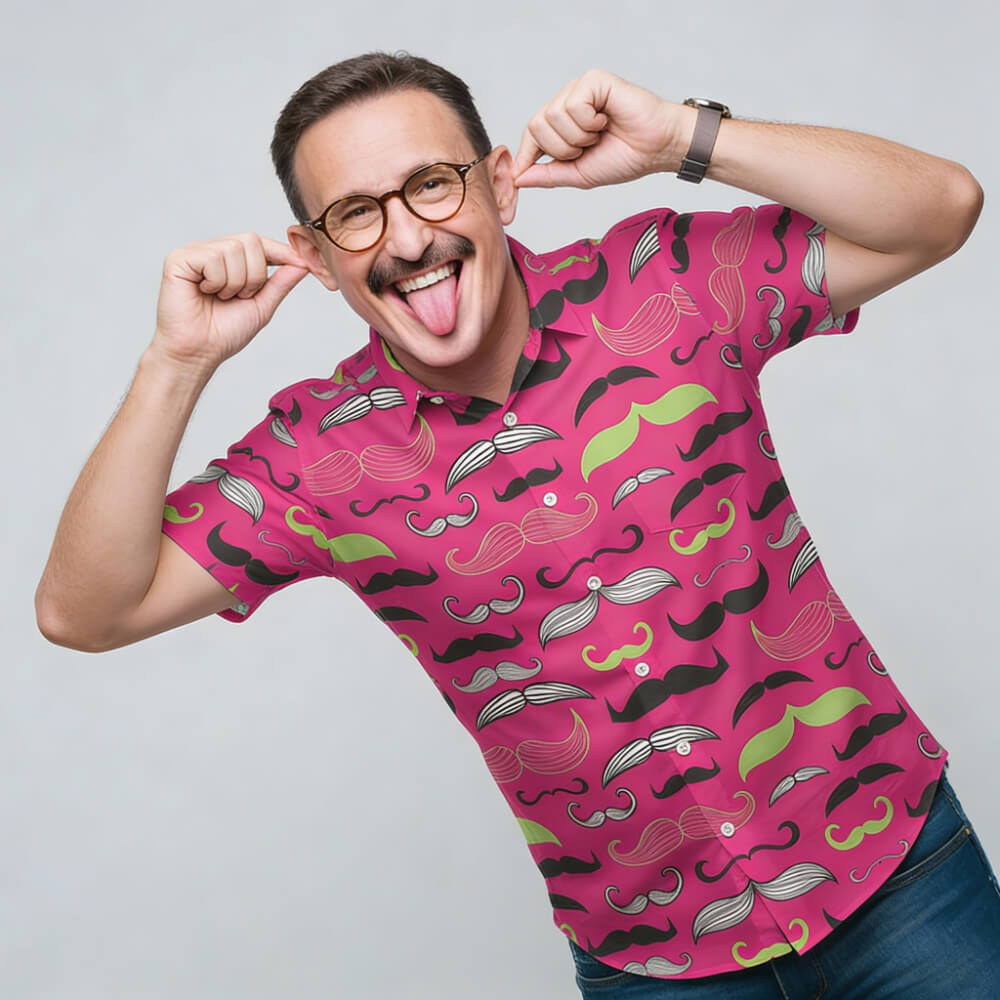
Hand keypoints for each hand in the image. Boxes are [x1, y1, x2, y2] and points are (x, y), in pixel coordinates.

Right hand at [151, 233, 309, 372]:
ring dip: (235, 282)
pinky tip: (205, 292)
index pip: (261, 243)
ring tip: (221, 297)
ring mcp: (196, 253)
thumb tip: (303, 263)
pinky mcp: (179, 259)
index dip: (283, 251)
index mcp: (232, 261)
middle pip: (251, 241)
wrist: (200, 352)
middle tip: (240, 296)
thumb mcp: (262, 306)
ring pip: (233, 249)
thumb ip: (281, 283)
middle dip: (255, 275)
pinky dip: (217, 281)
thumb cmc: (225, 333)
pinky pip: (213, 258)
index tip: (305, 262)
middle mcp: (213, 251)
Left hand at [512, 70, 688, 189]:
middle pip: (536, 126)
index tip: (518, 177)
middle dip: (562, 148)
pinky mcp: (593, 80)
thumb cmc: (625, 157)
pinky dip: (589, 121)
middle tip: (587, 148)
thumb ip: (548, 175)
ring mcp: (578, 89)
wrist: (656, 148)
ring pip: (552, 116)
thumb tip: (519, 179)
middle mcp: (567, 103)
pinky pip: (572, 105)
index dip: (525, 157)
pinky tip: (605, 119)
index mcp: (561, 125)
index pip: (530, 136)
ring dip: (578, 136)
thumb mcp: (578, 174)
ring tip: (599, 133)